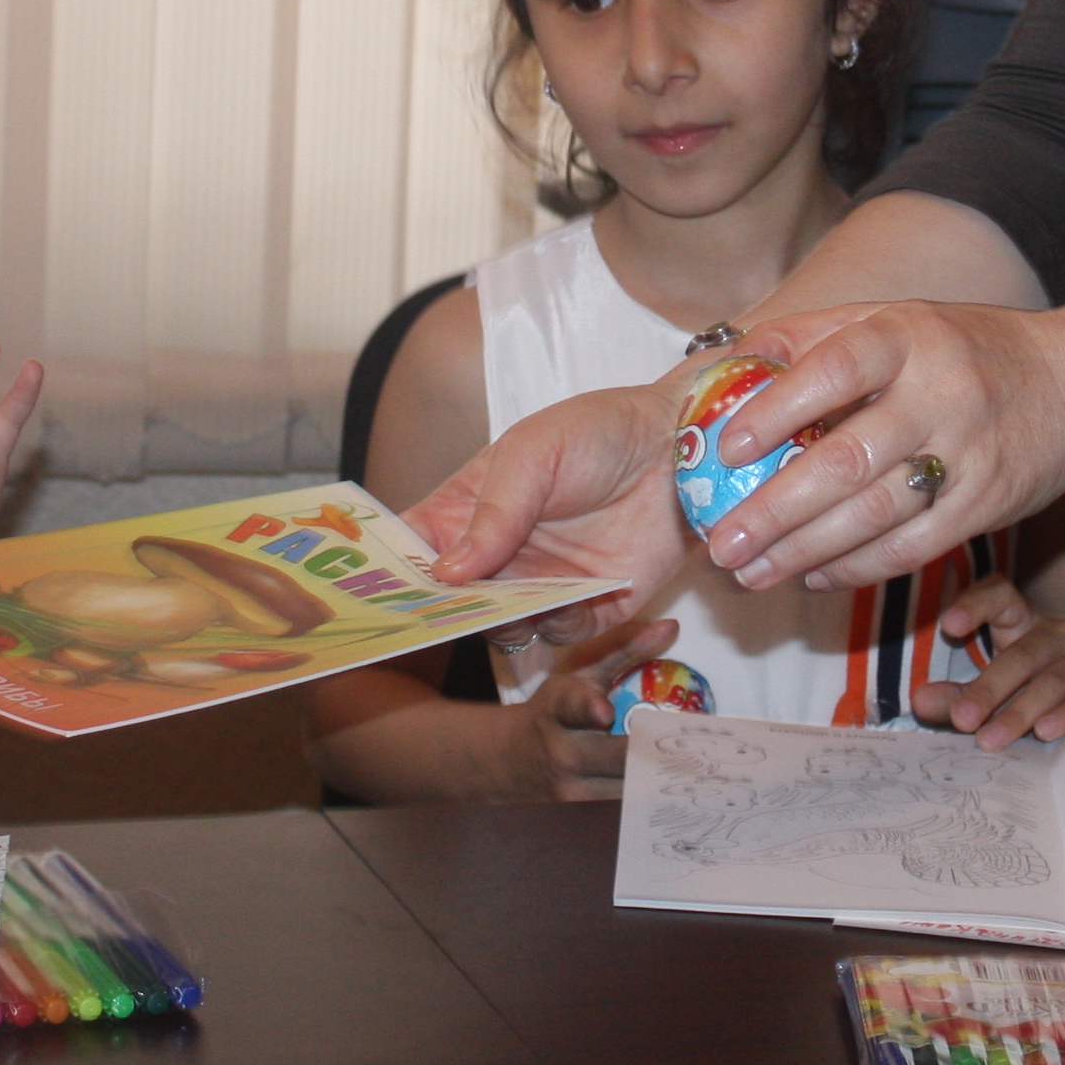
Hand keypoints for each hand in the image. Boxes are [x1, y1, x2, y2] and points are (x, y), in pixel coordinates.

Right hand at [407, 378, 679, 641]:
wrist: (683, 445)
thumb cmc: (599, 430)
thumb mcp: (534, 452)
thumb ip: (494, 511)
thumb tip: (446, 573)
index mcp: (468, 510)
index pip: (414, 550)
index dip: (394, 576)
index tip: (380, 596)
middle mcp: (500, 555)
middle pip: (454, 602)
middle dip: (449, 613)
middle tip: (452, 613)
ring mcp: (544, 583)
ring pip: (505, 627)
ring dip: (507, 623)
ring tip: (519, 602)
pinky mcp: (593, 606)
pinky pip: (563, 633)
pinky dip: (563, 624)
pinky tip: (579, 593)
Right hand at [499, 616, 682, 800]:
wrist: (509, 760)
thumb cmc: (554, 711)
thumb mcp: (581, 675)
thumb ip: (625, 650)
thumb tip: (671, 627)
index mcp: (559, 708)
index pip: (571, 706)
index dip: (587, 708)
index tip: (604, 712)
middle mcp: (563, 752)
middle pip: (617, 758)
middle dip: (656, 752)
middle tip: (699, 750)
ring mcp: (571, 792)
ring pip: (627, 791)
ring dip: (661, 781)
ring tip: (698, 774)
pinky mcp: (581, 817)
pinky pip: (624, 813)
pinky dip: (650, 802)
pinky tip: (677, 797)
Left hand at [697, 299, 1064, 593]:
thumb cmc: (962, 350)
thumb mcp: (896, 320)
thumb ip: (814, 335)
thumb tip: (730, 360)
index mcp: (908, 336)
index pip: (835, 369)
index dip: (778, 408)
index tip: (726, 447)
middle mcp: (940, 393)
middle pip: (847, 460)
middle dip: (775, 510)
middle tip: (720, 544)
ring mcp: (968, 453)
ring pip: (876, 514)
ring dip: (805, 551)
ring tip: (750, 572)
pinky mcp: (987, 504)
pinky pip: (913, 547)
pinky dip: (858, 568)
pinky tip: (814, 577)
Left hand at [911, 581, 1064, 748]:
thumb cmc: (1033, 691)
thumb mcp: (993, 691)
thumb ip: (957, 695)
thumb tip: (921, 700)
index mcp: (1021, 620)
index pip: (1000, 595)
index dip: (976, 604)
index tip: (949, 625)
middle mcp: (1056, 631)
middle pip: (1022, 653)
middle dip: (989, 689)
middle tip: (962, 720)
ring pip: (1054, 679)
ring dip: (1021, 711)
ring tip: (992, 739)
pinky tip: (1046, 732)